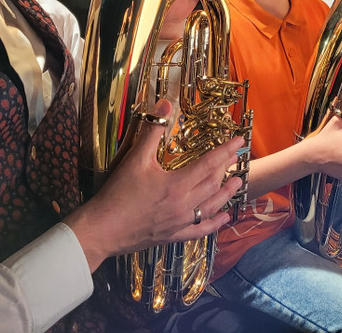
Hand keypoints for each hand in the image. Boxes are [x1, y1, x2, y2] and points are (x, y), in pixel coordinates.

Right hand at [64, 98, 243, 271]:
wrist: (102, 229)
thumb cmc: (118, 193)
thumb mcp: (135, 158)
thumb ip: (152, 131)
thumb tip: (166, 105)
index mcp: (177, 184)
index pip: (209, 163)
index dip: (225, 151)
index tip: (239, 141)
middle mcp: (184, 205)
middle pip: (213, 184)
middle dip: (225, 169)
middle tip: (235, 157)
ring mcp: (180, 222)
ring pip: (211, 207)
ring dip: (226, 194)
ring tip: (237, 182)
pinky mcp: (173, 236)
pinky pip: (200, 230)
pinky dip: (214, 224)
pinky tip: (223, 217)